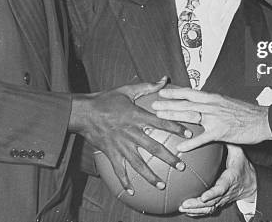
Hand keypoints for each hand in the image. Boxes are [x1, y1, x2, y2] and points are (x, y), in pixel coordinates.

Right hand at [69, 77, 190, 193]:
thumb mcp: (127, 90)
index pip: (161, 122)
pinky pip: (119, 170)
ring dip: (150, 176)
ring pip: (138, 164)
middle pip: (154, 148)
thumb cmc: (106, 99)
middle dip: (169, 158)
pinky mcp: (110, 153)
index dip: (176, 128)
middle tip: (181, 166)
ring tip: (162, 185)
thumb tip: (164, 79)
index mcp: (136, 116)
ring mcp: (120, 145)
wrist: (83, 112)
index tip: (189, 134)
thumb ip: (147, 86)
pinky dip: (124, 181)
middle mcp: (131, 132)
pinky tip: (131, 192)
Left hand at [151, 87, 271, 151]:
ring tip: (158, 118)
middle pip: (185, 102)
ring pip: (189, 115)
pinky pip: (202, 138)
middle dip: (167, 102)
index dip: (174, 91)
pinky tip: (179, 148)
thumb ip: (215, 105)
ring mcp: (216, 117)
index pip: (190, 92)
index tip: (161, 90)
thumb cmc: (247, 114)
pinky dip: (190, 143)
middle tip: (152, 104)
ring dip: (172, 116)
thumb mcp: (229, 104)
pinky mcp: (221, 131)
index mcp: (214, 97)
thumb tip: (204, 107)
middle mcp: (212, 104)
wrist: (264, 120)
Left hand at [179, 144, 256, 216]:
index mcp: (230, 179)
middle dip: (198, 205)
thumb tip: (215, 131)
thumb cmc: (242, 166)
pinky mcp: (219, 203)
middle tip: (185, 204)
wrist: (252, 184)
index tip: (203, 196)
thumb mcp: (238, 153)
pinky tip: (186, 210)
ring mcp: (222, 199)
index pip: (221, 188)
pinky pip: (208, 210)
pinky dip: (197, 212)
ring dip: (195, 210)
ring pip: (209, 208)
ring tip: (182, 207)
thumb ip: (228, 144)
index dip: (212, 194)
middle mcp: (226, 192)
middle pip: (212, 202)